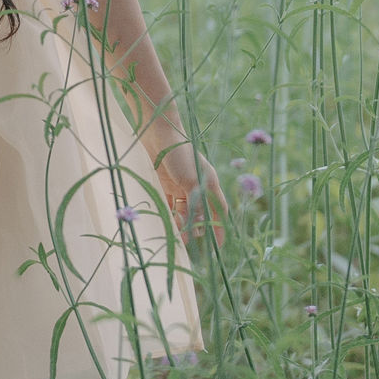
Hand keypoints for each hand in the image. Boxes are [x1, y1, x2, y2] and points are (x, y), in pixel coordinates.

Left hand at [145, 117, 217, 246]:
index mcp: (209, 183)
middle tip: (188, 242)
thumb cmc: (179, 154)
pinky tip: (166, 224)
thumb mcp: (191, 179)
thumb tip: (196, 223)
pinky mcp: (166, 184)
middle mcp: (197, 186)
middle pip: (200, 213)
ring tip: (176, 237)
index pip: (219, 210)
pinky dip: (169, 214)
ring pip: (184, 211)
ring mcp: (181, 185)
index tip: (218, 245)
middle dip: (197, 228)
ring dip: (182, 224)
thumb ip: (195, 201)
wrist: (158, 133)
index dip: (219, 227)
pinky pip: (170, 204)